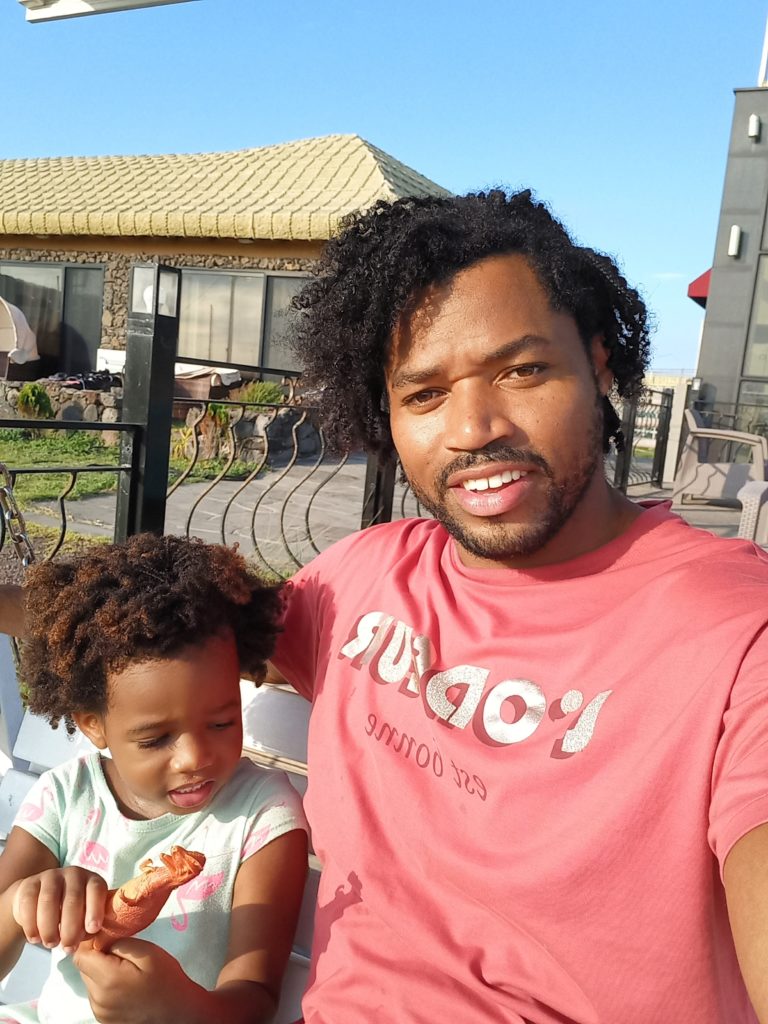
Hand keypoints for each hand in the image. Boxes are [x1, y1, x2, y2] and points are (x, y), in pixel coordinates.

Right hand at [11, 867, 106, 952]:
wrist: (38, 902)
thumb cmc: (69, 914)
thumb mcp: (84, 918)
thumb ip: (88, 926)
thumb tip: (89, 933)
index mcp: (91, 880)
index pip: (96, 889)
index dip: (95, 909)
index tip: (92, 929)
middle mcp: (73, 874)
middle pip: (72, 898)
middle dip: (71, 927)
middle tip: (68, 947)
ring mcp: (51, 876)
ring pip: (49, 900)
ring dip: (49, 927)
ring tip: (51, 943)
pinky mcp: (30, 883)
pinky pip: (29, 902)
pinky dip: (31, 924)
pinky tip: (35, 938)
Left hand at [74, 939, 193, 1023]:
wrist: (178, 1013)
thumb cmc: (167, 980)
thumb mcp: (148, 952)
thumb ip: (120, 943)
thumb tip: (100, 940)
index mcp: (108, 980)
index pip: (80, 955)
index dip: (90, 941)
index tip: (106, 935)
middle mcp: (98, 999)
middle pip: (83, 968)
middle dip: (97, 956)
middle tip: (120, 951)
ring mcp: (100, 1012)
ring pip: (89, 981)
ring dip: (101, 971)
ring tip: (126, 969)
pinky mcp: (104, 1019)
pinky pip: (96, 995)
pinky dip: (105, 985)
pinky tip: (125, 984)